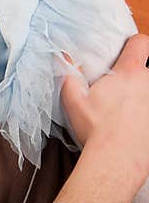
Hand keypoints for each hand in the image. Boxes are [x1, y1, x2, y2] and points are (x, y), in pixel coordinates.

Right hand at [61, 33, 148, 175]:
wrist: (117, 160)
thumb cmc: (96, 129)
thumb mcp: (73, 100)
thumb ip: (68, 74)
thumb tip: (62, 56)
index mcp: (129, 74)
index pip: (142, 42)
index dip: (135, 43)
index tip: (126, 50)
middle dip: (139, 72)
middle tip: (125, 84)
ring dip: (142, 93)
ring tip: (130, 106)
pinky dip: (144, 112)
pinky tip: (135, 123)